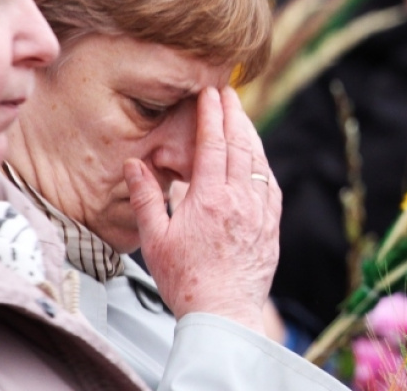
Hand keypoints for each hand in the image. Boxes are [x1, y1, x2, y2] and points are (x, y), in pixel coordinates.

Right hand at [126, 86, 281, 333]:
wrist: (222, 313)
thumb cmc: (186, 282)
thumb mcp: (155, 240)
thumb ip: (146, 197)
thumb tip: (135, 164)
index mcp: (210, 199)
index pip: (213, 144)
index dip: (212, 114)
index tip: (210, 93)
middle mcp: (240, 200)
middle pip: (240, 145)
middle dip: (234, 114)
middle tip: (229, 92)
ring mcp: (260, 212)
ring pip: (259, 162)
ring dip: (250, 134)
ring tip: (242, 117)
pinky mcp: (271, 226)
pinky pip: (270, 185)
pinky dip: (262, 164)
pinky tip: (257, 158)